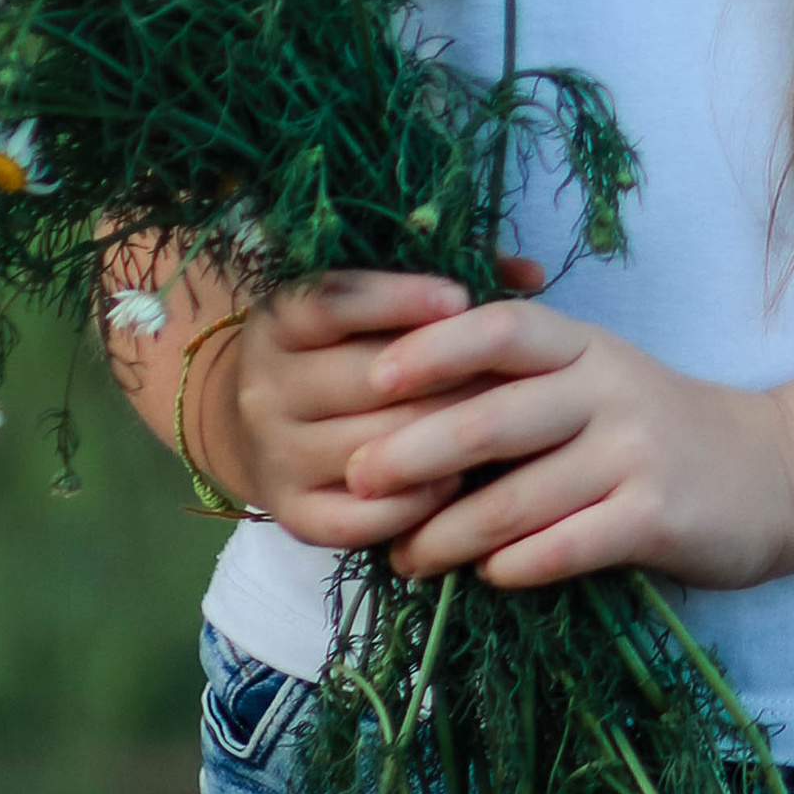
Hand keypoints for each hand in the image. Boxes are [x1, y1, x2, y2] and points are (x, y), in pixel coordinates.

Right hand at [214, 259, 545, 551]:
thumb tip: (531, 274)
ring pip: (370, 450)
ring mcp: (274, 456)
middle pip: (363, 381)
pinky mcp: (291, 513)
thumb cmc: (344, 348)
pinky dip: (415, 503)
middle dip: (444, 376)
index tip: (460, 299)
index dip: (396, 299)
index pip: (329, 304)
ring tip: (495, 426)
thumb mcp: (368, 302)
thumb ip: (442, 283)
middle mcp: (264, 388)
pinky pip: (360, 518)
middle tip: (505, 373)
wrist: (262, 424)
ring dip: (441, 440)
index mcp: (276, 322)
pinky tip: (454, 481)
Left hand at [344, 301, 793, 592]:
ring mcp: (636, 452)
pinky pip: (568, 545)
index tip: (373, 377)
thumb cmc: (652, 429)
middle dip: (414, 452)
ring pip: (520, 496)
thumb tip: (399, 415)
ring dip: (450, 533)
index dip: (433, 348)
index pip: (500, 327)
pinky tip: (486, 578)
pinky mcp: (659, 516)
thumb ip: (517, 386)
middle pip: (493, 417)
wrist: (772, 473)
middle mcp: (608, 388)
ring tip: (405, 558)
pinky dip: (518, 564)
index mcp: (583, 345)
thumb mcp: (593, 381)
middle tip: (356, 479)